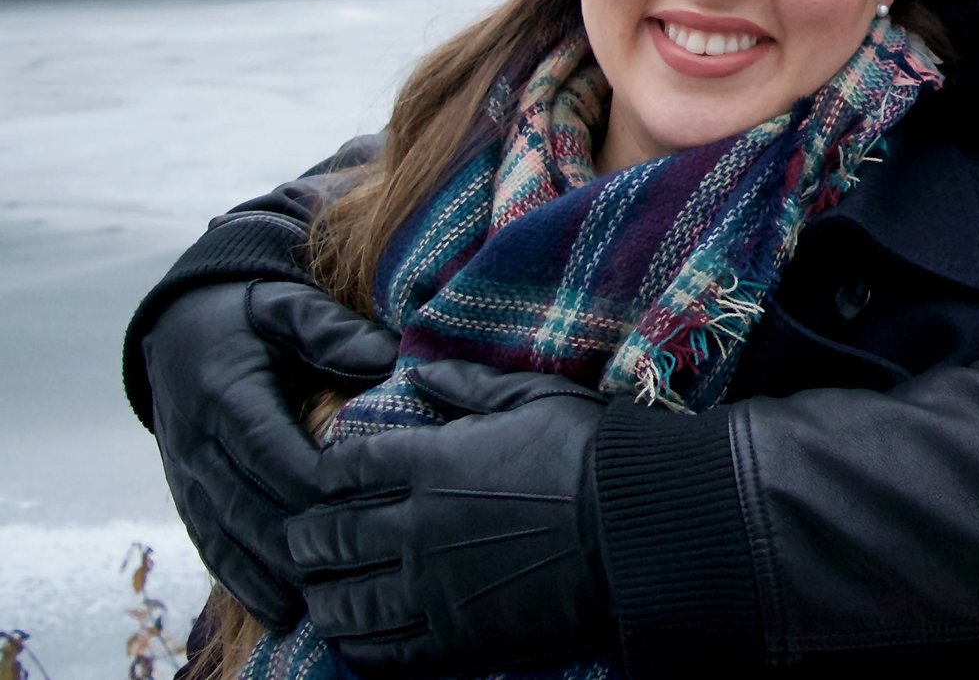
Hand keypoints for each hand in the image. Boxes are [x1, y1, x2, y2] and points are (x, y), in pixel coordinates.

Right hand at [143, 280, 399, 626]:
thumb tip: (385, 359)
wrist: (178, 330)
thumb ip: (330, 331)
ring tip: (325, 603)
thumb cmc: (249, 317)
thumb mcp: (286, 306)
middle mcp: (197, 445)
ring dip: (274, 575)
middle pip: (249, 507)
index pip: (269, 450)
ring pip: (228, 539)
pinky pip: (212, 548)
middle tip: (359, 565)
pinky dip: (244, 582)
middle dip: (301, 541)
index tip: (364, 502)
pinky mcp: (186, 500)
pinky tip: (282, 610)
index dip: (313, 482)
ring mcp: (186, 478)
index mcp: (224, 396)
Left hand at [287, 362, 615, 675]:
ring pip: (347, 600)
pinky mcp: (455, 637)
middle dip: (307, 538)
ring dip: (324, 597)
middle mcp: (416, 527)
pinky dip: (357, 648)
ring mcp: (432, 587)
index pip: (349, 468)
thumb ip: (467, 384)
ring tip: (318, 596)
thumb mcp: (533, 396)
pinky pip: (385, 652)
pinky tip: (351, 643)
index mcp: (432, 463)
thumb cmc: (592, 452)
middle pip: (332, 536)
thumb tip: (417, 371)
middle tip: (299, 541)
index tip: (322, 479)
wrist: (634, 525)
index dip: (326, 474)